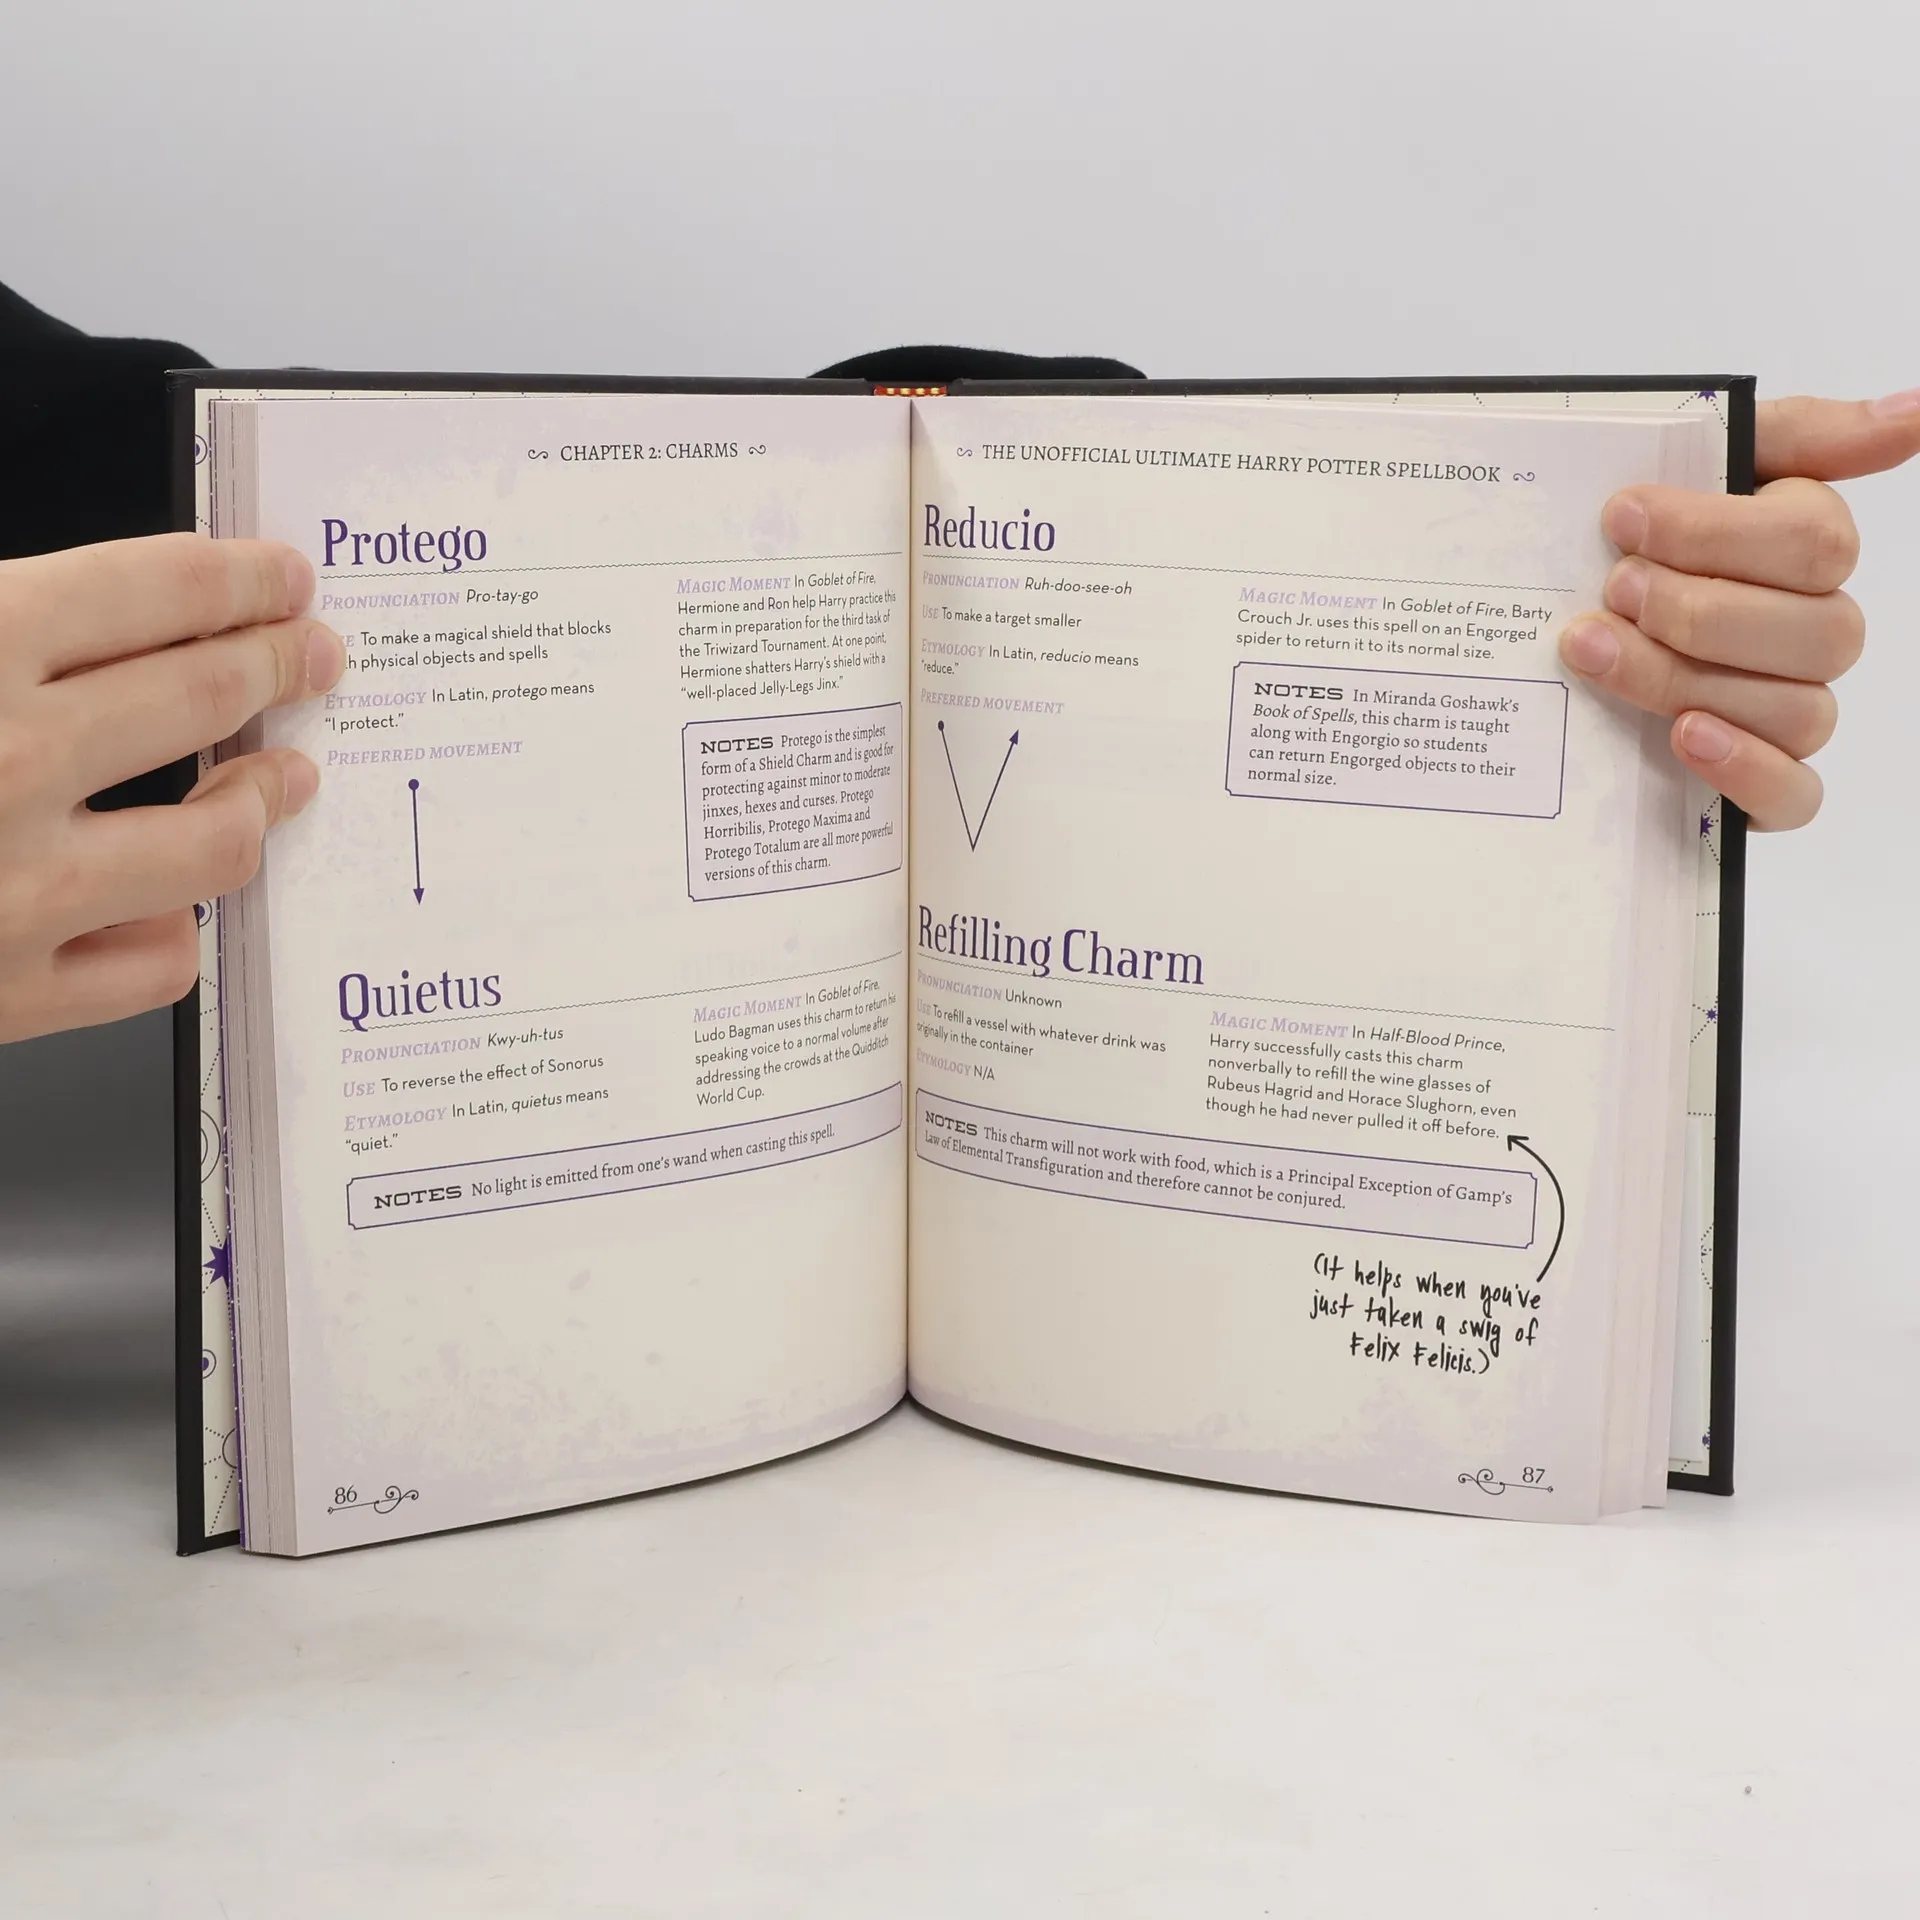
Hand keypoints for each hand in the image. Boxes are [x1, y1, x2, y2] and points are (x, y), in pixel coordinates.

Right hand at [0, 534, 342, 1043]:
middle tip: (317, 657)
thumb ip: (10, 635)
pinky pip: (158, 963)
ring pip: (218, 840)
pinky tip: (168, 908)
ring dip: (264, 801)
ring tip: (287, 781)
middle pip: (208, 695)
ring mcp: (22, 886)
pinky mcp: (14, 991)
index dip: (243, 580)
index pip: (159, 588)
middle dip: (283, 666)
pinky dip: (174, 932)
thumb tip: (104, 622)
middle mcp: (11, 760)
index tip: (284, 582)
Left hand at [1560, 390, 1919, 829]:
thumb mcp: (1695, 461)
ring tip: (1594, 651)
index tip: (1621, 517)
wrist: (1543, 631)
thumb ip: (1796, 433)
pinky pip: (1795, 795)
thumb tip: (1910, 412)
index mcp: (1806, 552)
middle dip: (1698, 610)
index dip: (1714, 532)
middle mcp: (1813, 635)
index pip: (1815, 543)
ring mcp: (1791, 712)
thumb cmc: (1626, 544)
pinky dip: (1746, 769)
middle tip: (1613, 589)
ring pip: (1799, 711)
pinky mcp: (1762, 785)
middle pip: (1818, 633)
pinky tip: (1686, 736)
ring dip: (1685, 678)